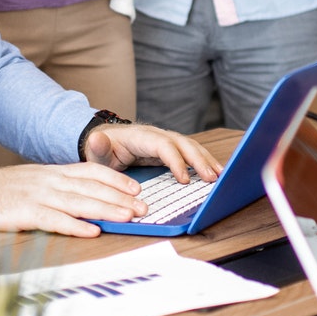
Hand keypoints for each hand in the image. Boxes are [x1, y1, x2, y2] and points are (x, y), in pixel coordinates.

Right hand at [0, 162, 157, 235]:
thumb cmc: (8, 190)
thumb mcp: (39, 180)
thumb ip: (63, 186)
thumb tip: (90, 197)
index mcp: (55, 172)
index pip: (92, 171)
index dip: (116, 179)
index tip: (137, 188)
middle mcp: (51, 181)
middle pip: (92, 188)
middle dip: (120, 198)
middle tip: (143, 208)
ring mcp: (39, 196)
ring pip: (79, 202)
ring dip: (106, 210)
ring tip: (127, 217)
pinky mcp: (26, 213)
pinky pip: (54, 220)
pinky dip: (74, 226)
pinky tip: (91, 232)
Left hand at [83, 124, 221, 183]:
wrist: (105, 143)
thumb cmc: (102, 150)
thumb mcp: (96, 151)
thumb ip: (97, 147)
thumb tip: (96, 139)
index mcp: (141, 137)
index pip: (163, 146)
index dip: (176, 161)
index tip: (184, 180)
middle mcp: (157, 135)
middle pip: (183, 144)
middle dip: (199, 160)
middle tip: (212, 178)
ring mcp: (166, 141)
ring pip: (191, 147)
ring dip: (207, 160)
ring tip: (221, 176)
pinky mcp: (171, 149)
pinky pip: (190, 153)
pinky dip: (204, 161)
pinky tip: (215, 172)